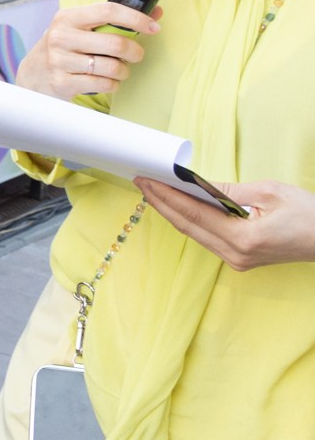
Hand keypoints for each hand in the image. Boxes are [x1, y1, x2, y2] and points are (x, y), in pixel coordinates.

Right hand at [18, 3, 157, 100]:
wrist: (32, 75)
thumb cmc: (64, 48)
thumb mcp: (80, 28)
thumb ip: (113, 20)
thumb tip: (155, 12)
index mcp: (67, 17)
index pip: (108, 10)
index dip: (136, 18)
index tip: (153, 27)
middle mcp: (61, 37)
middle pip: (115, 43)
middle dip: (135, 51)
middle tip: (136, 55)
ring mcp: (60, 61)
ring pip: (111, 67)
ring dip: (123, 71)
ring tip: (119, 70)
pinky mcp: (62, 82)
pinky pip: (103, 84)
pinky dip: (113, 84)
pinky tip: (108, 81)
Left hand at [133, 176, 314, 270]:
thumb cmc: (308, 214)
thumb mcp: (269, 192)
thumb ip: (228, 190)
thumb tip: (195, 184)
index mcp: (242, 237)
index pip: (192, 213)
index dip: (165, 195)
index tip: (146, 179)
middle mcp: (235, 254)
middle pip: (187, 225)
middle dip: (161, 203)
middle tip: (142, 182)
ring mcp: (237, 260)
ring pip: (194, 233)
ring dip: (173, 212)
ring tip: (155, 191)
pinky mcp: (240, 260)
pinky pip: (207, 238)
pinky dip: (191, 221)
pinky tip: (180, 207)